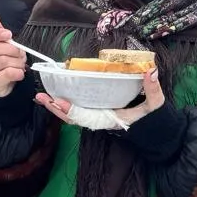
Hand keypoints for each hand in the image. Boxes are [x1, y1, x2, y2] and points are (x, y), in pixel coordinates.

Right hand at [0, 13, 28, 97]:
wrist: (6, 83)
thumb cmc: (3, 59)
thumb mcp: (1, 43)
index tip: (9, 34)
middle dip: (11, 48)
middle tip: (20, 52)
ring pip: (2, 61)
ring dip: (17, 61)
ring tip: (20, 63)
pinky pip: (7, 73)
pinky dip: (18, 71)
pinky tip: (19, 72)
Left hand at [36, 70, 165, 125]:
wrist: (151, 125)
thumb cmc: (151, 116)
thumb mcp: (155, 104)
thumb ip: (153, 90)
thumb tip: (150, 70)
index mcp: (110, 119)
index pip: (87, 118)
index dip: (71, 111)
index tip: (58, 102)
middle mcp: (100, 120)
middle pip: (73, 118)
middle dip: (56, 109)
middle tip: (42, 97)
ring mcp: (96, 116)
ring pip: (71, 115)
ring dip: (56, 106)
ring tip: (41, 96)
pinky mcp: (95, 110)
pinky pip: (76, 109)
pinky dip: (63, 103)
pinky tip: (52, 94)